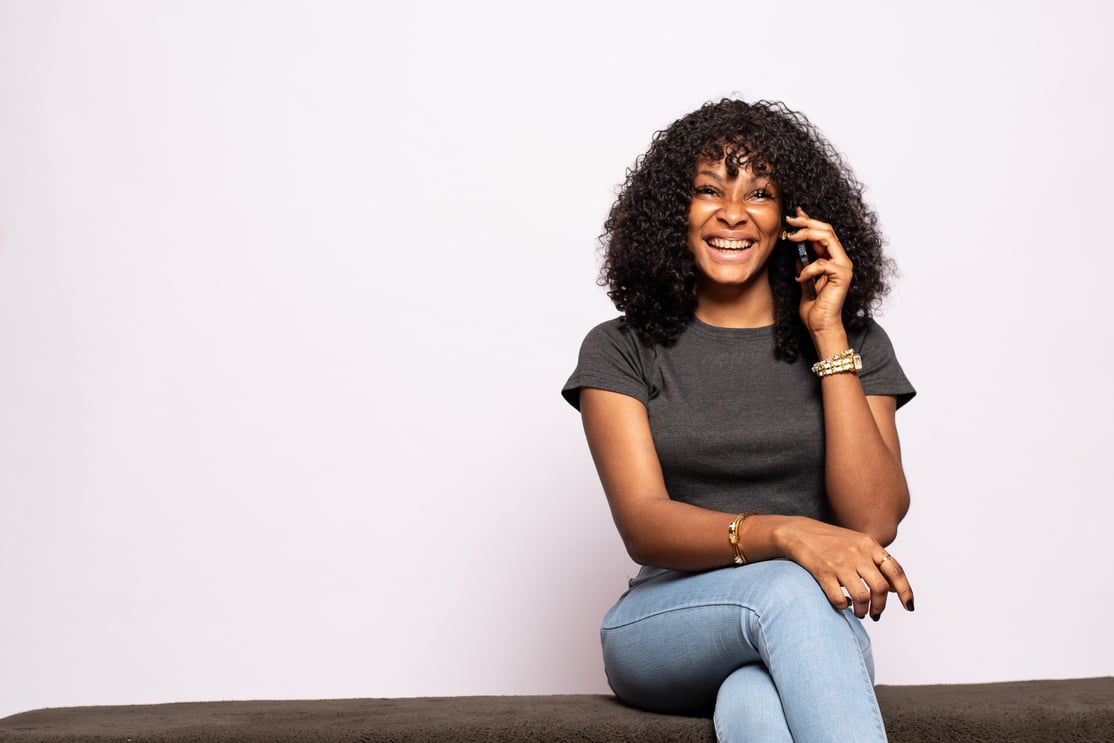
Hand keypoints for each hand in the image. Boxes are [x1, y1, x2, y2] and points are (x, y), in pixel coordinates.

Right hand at [773, 516, 914, 619]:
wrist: (799, 532)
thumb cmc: (830, 541)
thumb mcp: (858, 544)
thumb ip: (877, 562)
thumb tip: (895, 588)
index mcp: (869, 545)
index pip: (896, 571)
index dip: (906, 591)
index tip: (909, 607)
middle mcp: (857, 553)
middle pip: (880, 588)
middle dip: (880, 606)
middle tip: (875, 614)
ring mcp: (839, 562)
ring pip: (862, 597)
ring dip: (862, 611)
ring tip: (859, 612)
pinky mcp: (822, 572)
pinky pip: (839, 599)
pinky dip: (843, 606)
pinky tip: (842, 603)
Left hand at [784, 207, 852, 335]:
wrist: (819, 324)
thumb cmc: (813, 305)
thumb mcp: (803, 278)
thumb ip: (803, 262)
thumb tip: (795, 248)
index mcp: (832, 258)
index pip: (823, 232)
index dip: (809, 220)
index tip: (794, 214)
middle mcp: (841, 259)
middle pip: (826, 229)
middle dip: (807, 222)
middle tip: (790, 220)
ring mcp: (844, 266)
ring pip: (827, 238)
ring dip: (806, 234)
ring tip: (791, 238)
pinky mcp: (842, 275)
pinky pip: (822, 263)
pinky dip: (807, 268)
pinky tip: (799, 278)